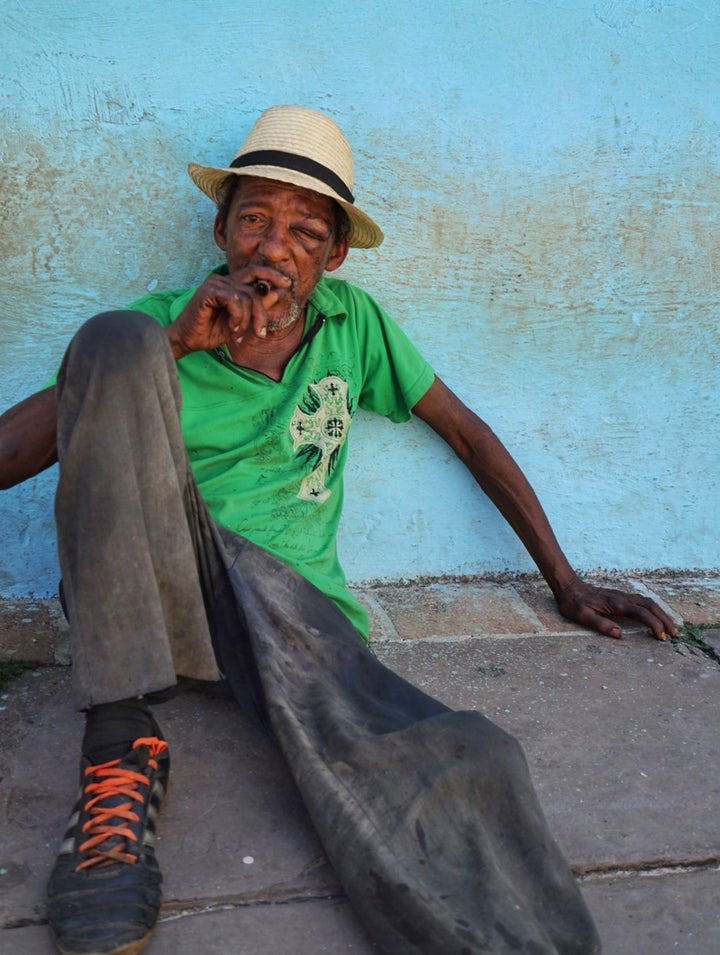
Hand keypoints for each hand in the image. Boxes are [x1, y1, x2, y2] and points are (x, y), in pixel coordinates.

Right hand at [165, 269, 290, 357]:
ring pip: (247, 297)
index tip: (287, 284)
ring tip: (237, 334)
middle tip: (261, 333)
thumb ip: (257, 307)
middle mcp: (223, 280)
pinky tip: (231, 328)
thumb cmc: (210, 332)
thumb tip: (277, 292)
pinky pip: (235, 300)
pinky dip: (237, 318)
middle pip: (255, 287)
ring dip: (246, 321)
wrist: (187, 341)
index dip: (272, 275)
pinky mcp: (208, 291)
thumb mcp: (241, 322)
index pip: (255, 273)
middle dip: (262, 312)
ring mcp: (215, 283)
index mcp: (230, 284)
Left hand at [554, 576, 677, 640]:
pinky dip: (653, 609)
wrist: (568, 586)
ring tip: (670, 627)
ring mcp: (622, 595)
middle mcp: (622, 598)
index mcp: (616, 604)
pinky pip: (642, 601)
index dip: (654, 625)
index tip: (662, 637)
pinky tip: (655, 615)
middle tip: (675, 634)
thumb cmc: (573, 603)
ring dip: (661, 613)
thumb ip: (600, 624)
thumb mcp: (582, 616)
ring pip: (648, 602)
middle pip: (650, 606)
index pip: (641, 614)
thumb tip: (620, 634)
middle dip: (665, 619)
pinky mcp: (620, 596)